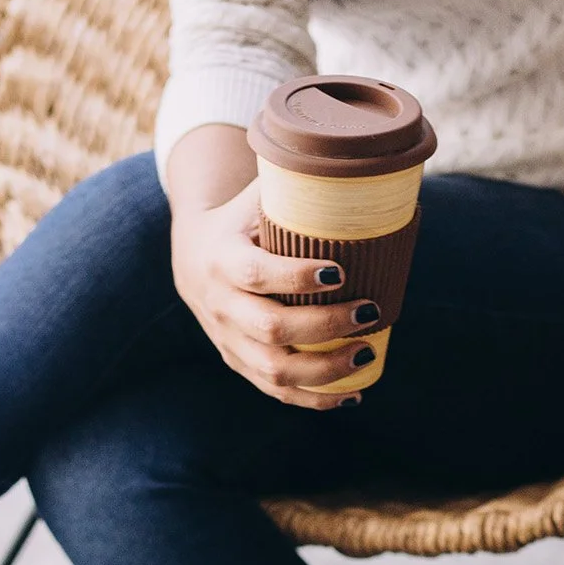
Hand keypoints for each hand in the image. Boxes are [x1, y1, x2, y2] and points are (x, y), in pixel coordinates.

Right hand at [169, 179, 380, 408]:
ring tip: (368, 352)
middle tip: (370, 311)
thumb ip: (296, 186)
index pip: (256, 274)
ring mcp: (228, 340)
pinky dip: (316, 398)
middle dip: (325, 325)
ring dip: (326, 369)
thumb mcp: (256, 198)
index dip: (296, 278)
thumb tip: (362, 166)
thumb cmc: (241, 220)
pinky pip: (276, 392)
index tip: (339, 270)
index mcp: (220, 259)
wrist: (193, 256)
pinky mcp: (239, 363)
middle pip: (271, 329)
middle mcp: (219, 305)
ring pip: (275, 370)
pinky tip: (353, 393)